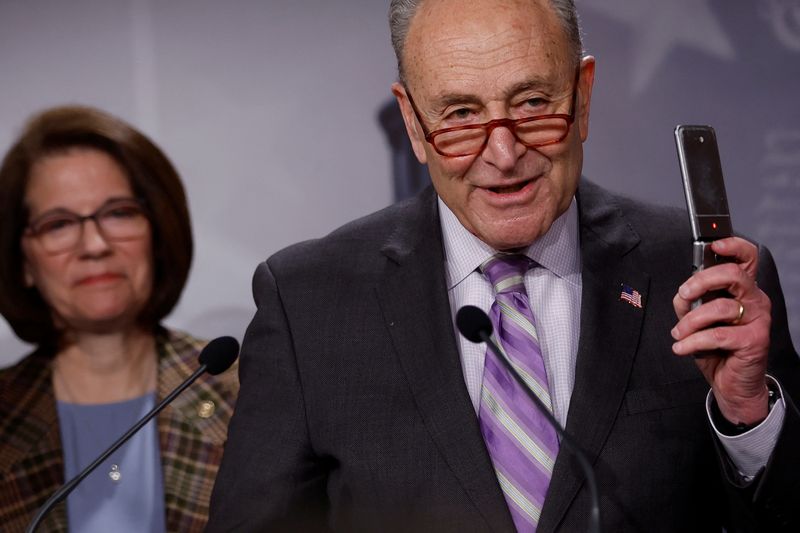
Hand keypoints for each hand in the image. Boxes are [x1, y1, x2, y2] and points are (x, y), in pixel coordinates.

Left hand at [671, 237, 771, 424]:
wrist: (732, 383)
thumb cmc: (716, 348)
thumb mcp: (698, 320)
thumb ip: (692, 301)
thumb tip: (682, 293)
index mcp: (742, 289)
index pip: (746, 258)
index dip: (733, 246)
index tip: (714, 246)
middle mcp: (754, 299)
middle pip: (733, 274)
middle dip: (701, 281)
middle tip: (684, 294)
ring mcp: (757, 319)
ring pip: (719, 307)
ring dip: (690, 321)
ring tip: (678, 333)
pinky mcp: (754, 340)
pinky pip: (717, 335)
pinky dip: (692, 342)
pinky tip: (681, 347)